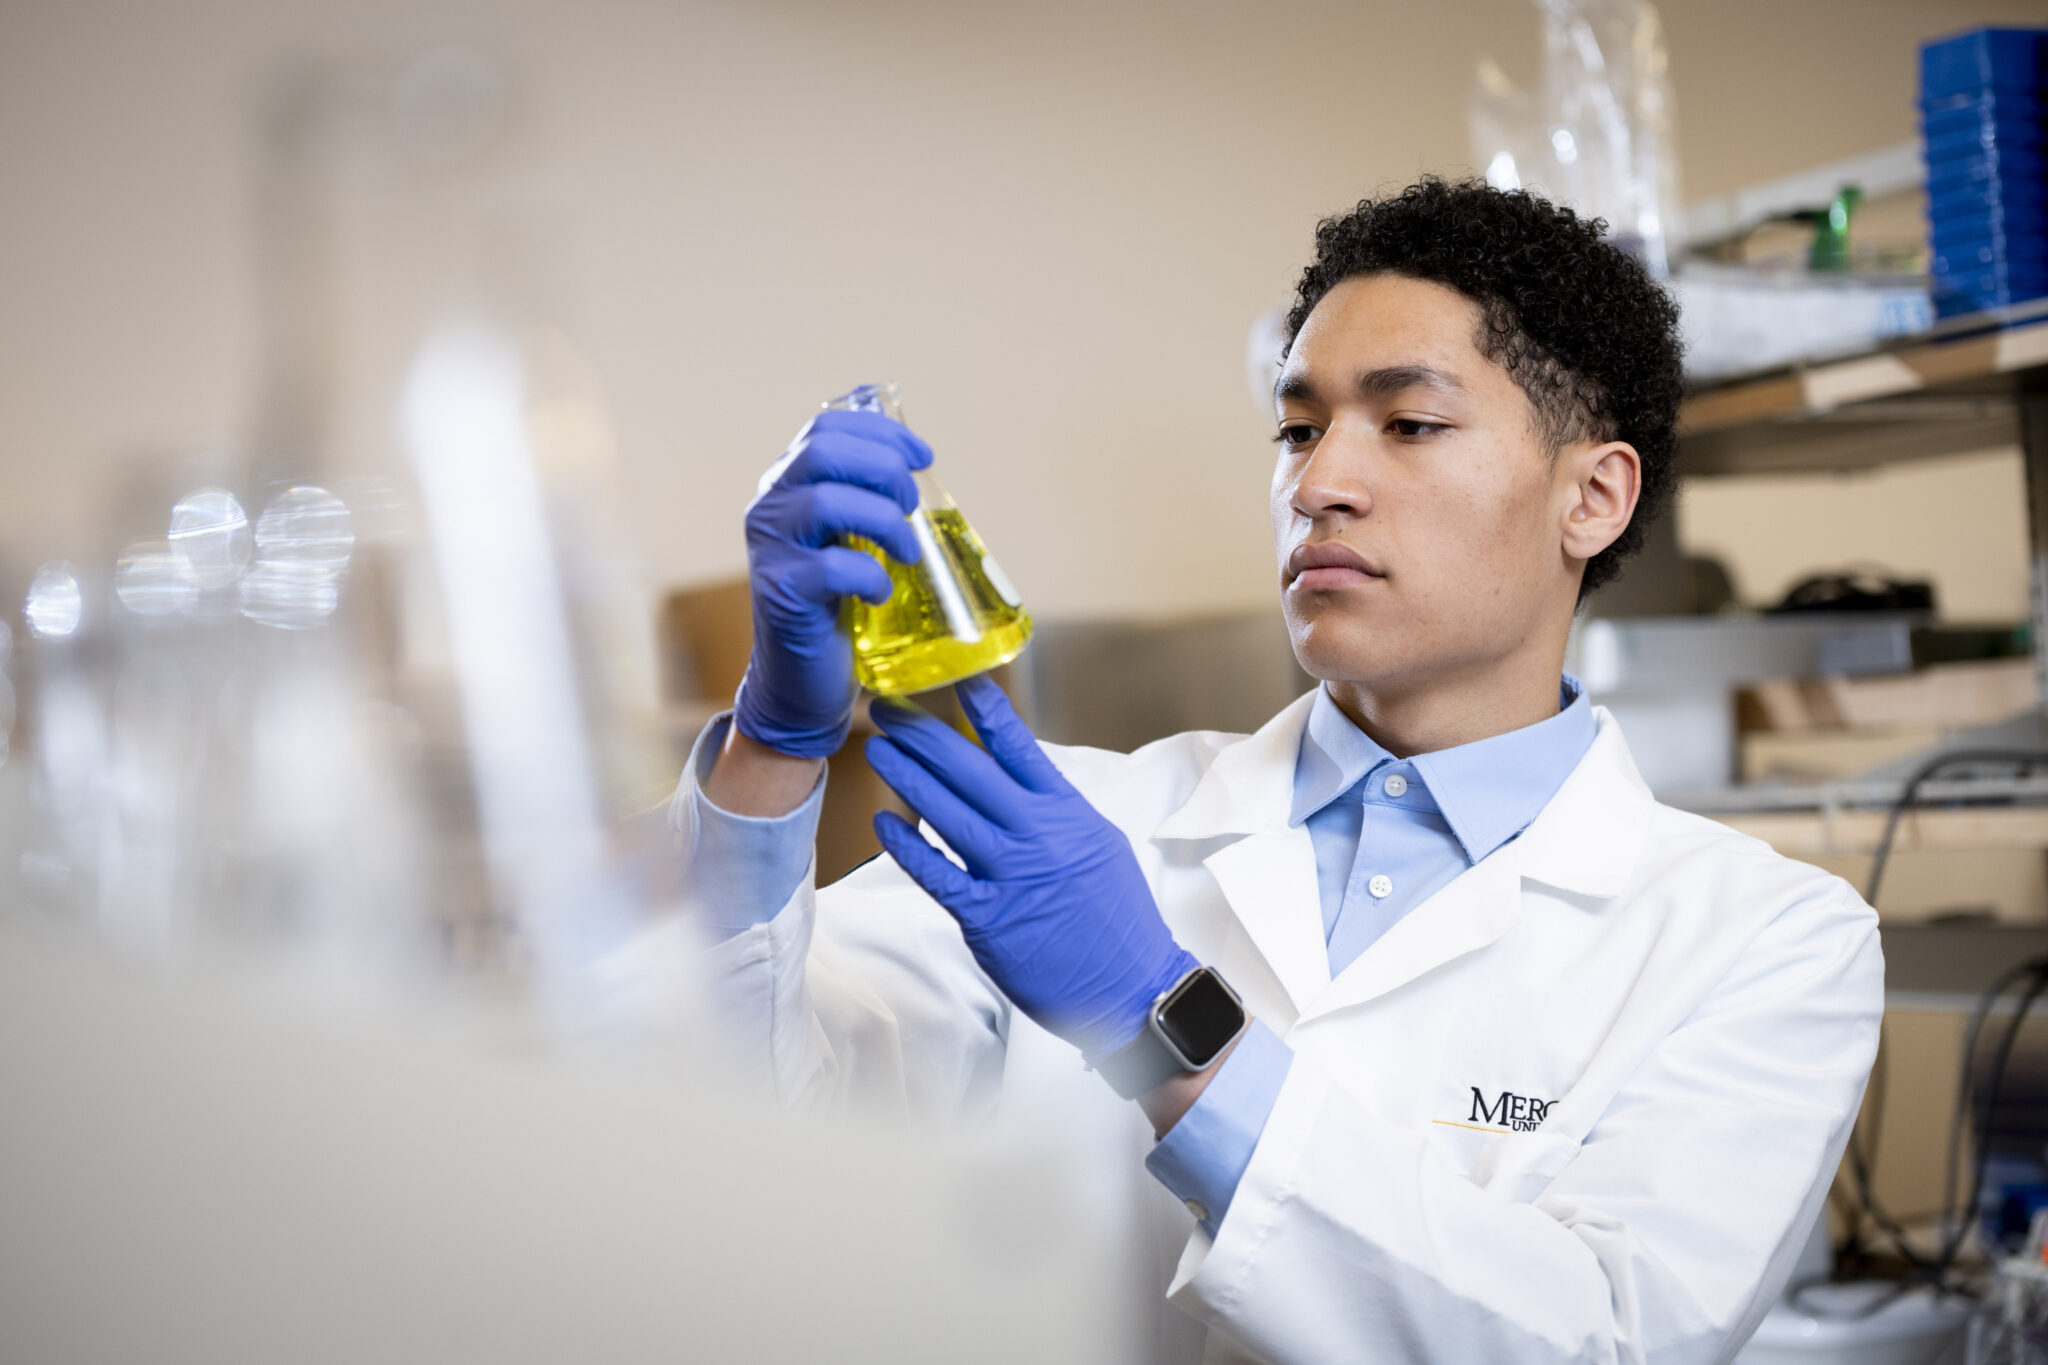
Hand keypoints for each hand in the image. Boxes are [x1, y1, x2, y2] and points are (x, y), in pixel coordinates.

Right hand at [731, 410, 929, 757]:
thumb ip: (867, 502)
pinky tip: (880, 592)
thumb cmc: (837, 607)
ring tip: (907, 552)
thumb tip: (919, 469)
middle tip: (912, 506)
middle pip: (824, 452)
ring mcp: (770, 549)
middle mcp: (770, 507)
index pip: (827, 428)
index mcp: (788, 485)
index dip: (881, 433)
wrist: (803, 680)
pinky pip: (831, 567)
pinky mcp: (780, 593)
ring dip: (884, 520)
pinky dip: (869, 575)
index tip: (922, 457)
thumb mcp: (851, 541)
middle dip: (884, 470)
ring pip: (826, 501)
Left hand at [865, 675, 1198, 1057]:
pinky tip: (885, 824)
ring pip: (947, 813)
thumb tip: (1017, 781)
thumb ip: (1055, 812)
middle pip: (971, 770)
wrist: (1132, 986)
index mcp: (1067, 813)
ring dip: (908, 777)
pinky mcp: (988, 917)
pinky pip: (937, 874)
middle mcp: (1038, 836)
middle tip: (890, 709)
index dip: (985, 710)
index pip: (1019, 748)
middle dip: (925, 734)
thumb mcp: (1099, 845)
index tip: (955, 680)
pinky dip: (908, 847)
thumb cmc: (1117, 918)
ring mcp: (1012, 875)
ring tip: (880, 750)